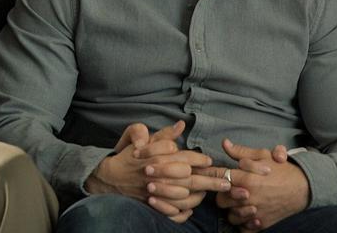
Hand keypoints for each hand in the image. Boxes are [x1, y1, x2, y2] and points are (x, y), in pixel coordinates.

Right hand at [86, 121, 221, 221]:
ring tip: (214, 194)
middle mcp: (160, 177)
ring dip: (201, 196)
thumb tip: (181, 125)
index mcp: (158, 158)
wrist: (109, 178)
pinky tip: (194, 207)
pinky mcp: (153, 205)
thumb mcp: (142, 138)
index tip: (210, 162)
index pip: (185, 159)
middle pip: (190, 180)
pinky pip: (173, 212)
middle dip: (211, 181)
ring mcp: (157, 193)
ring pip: (185, 198)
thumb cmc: (128, 156)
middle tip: (227, 182)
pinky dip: (184, 211)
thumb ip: (163, 134)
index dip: (201, 161)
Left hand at [215, 139, 307, 230]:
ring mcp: (255, 213)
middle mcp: (248, 198)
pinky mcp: (262, 224)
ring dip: (233, 209)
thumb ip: (241, 151)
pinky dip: (244, 224)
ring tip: (239, 202)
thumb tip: (225, 143)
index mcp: (246, 179)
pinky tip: (248, 214)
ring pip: (231, 216)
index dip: (217, 176)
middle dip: (224, 194)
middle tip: (231, 189)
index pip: (220, 179)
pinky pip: (243, 228)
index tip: (218, 176)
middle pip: (221, 200)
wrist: (303, 187)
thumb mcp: (263, 155)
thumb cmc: (282, 170)